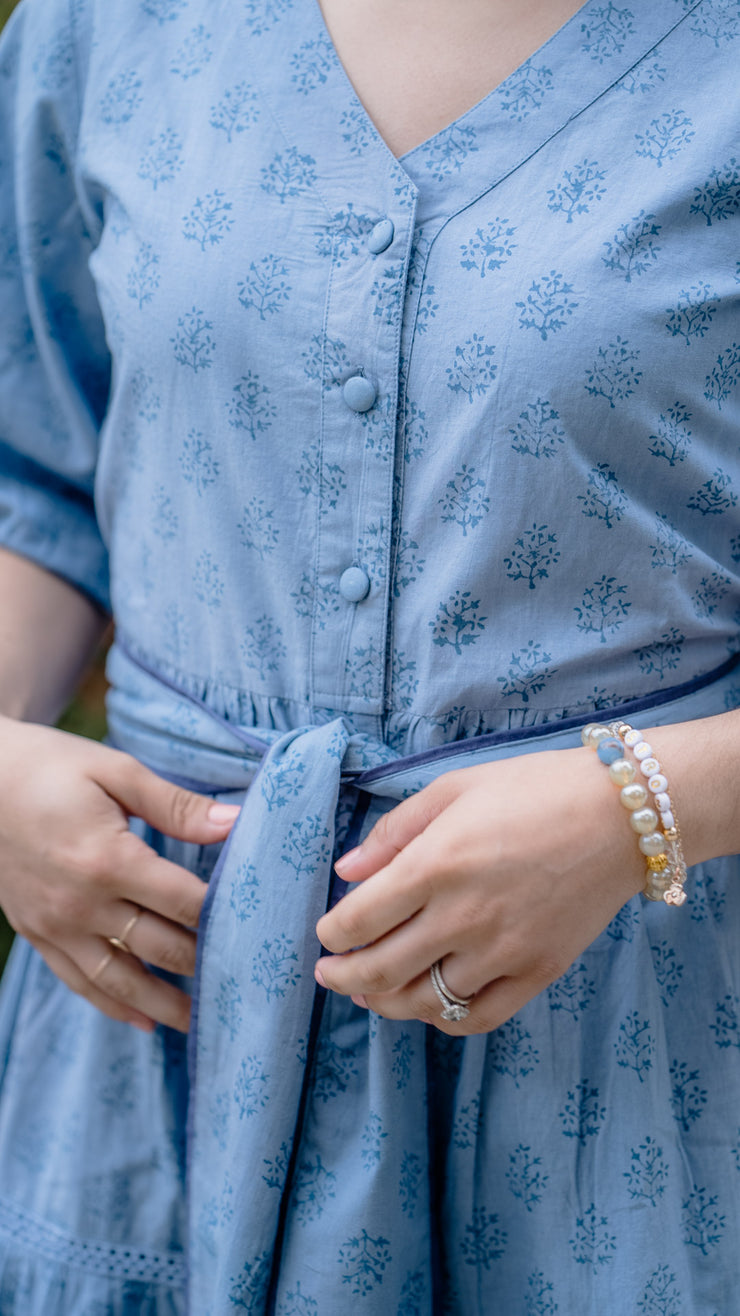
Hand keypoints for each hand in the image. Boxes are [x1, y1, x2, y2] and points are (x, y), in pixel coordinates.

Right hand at [0, 716, 239, 1032]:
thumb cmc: (48, 765)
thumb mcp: (114, 771)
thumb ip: (176, 805)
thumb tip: (235, 824)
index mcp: (109, 860)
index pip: (185, 902)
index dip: (226, 917)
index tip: (264, 930)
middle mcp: (82, 904)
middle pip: (161, 948)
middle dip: (207, 967)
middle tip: (252, 986)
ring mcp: (55, 925)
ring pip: (120, 980)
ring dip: (165, 1005)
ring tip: (205, 1024)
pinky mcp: (36, 933)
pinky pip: (79, 981)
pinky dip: (112, 1006)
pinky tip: (142, 1021)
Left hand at [315, 745, 646, 1033]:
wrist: (621, 815)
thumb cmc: (533, 789)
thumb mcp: (454, 788)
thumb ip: (394, 832)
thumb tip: (346, 871)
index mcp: (437, 862)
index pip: (360, 919)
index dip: (332, 935)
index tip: (326, 935)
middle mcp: (464, 914)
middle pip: (382, 970)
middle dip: (343, 978)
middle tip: (329, 974)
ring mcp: (504, 950)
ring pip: (425, 1001)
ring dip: (386, 1003)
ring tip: (370, 994)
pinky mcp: (538, 972)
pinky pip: (478, 1017)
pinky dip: (444, 1020)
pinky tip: (429, 1007)